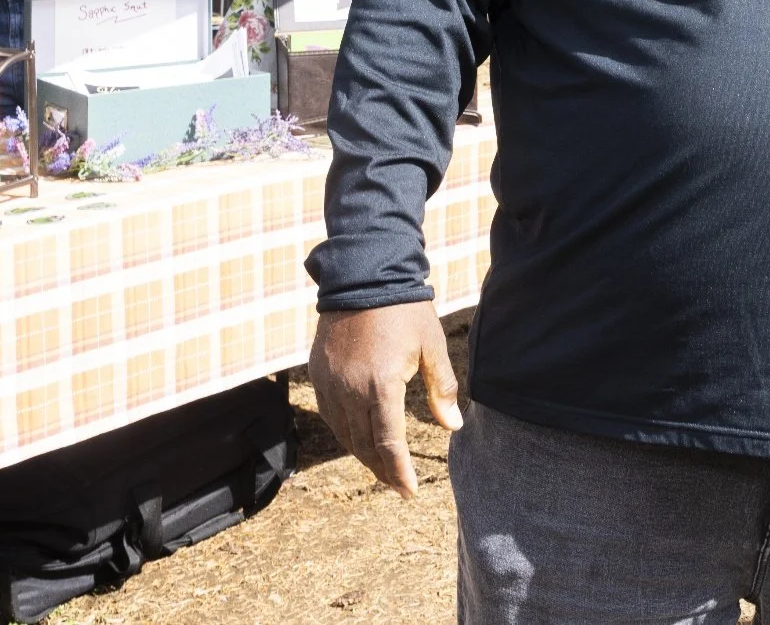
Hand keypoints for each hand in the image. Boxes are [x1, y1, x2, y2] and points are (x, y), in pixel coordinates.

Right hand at [310, 301, 461, 496]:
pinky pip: (329, 415)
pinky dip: (345, 432)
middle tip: (399, 487)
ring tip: (382, 468)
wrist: (363, 276)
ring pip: (344, 434)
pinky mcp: (318, 374)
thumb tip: (452, 426)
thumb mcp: (431, 347)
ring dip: (363, 455)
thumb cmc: (404, 311)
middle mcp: (350, 389)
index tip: (409, 492)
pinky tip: (359, 438)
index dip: (398, 471)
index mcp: (381, 384)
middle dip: (383, 470)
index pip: (388, 442)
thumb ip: (441, 389)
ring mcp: (330, 383)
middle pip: (364, 445)